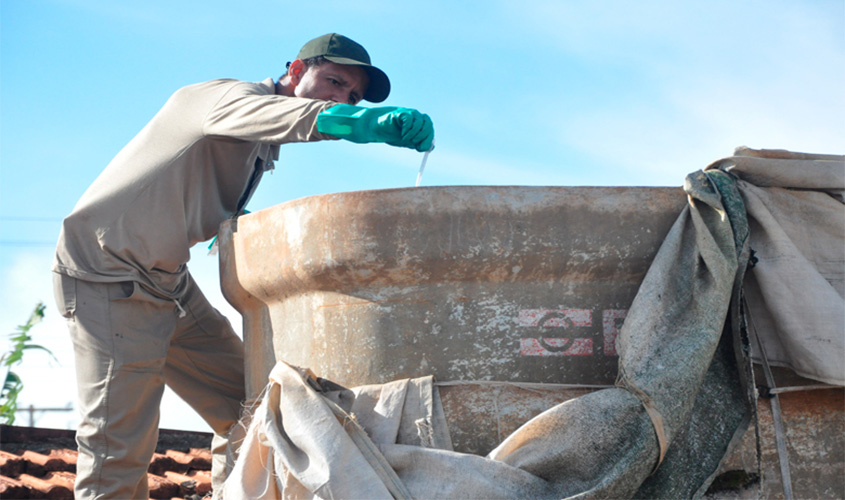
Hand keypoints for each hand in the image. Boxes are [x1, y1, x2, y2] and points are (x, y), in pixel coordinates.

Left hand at [317, 104, 434, 151]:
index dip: (410, 125)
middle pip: (422, 118)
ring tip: (420, 148)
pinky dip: (426, 140)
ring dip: (427, 136)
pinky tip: (422, 149)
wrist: (361, 124)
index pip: (408, 114)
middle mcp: (401, 116)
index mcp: (389, 114)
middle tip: (413, 144)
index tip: (404, 137)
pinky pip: (422, 134)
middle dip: (422, 131)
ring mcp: (406, 124)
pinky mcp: (407, 133)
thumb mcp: (348, 123)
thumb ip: (339, 121)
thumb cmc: (355, 123)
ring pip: (426, 125)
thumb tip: (323, 120)